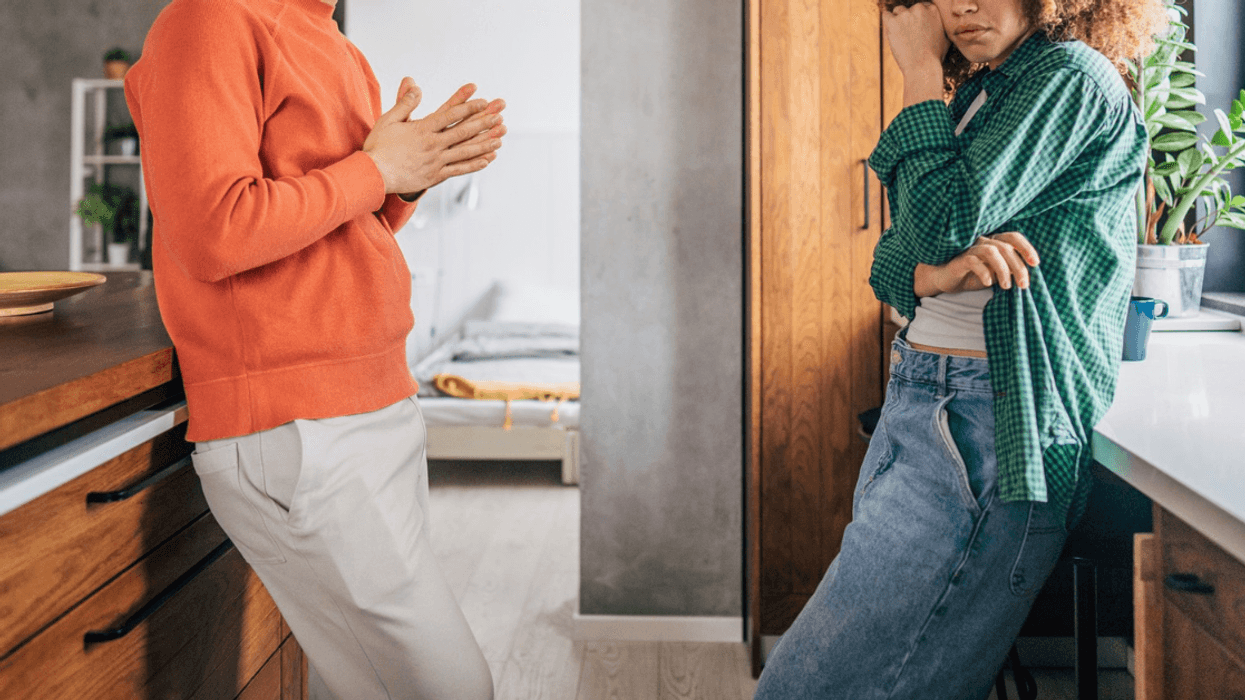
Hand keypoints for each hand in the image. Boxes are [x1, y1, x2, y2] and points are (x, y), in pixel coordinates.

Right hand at [363, 79, 507, 194]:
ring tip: (500, 137)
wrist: (374, 175)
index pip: (450, 115)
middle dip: (483, 123)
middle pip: (463, 132)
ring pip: (465, 151)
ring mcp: (436, 161)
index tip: (484, 101)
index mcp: (422, 129)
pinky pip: (459, 169)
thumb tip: (415, 85)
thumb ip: (404, 103)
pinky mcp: (435, 176)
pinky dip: (474, 164)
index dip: (469, 107)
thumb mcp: (389, 119)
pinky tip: (487, 159)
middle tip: (500, 116)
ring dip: (484, 143)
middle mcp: (433, 144)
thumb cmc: (379, 146)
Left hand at [882, 3, 948, 104]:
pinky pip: (886, 15)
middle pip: (909, 9)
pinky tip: (892, 33)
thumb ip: (940, 24)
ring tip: (901, 37)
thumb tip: (938, 22)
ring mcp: (906, 15)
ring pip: (897, 11)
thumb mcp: (945, 36)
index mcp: (933, 10)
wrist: (923, 67)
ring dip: (898, 21)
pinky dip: (887, 22)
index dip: (918, 20)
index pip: (921, 7)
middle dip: (908, 20)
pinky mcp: (893, 22)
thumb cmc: (934, 56)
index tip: (916, 30)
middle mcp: (920, 8)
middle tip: (909, 36)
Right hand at [914, 232, 1040, 295]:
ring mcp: (970, 249)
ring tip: (1006, 286)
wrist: (945, 280)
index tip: (1035, 263)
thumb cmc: (972, 275)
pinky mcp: (959, 259)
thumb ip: (1008, 270)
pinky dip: (983, 271)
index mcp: (994, 242)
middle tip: (1023, 284)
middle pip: (1005, 247)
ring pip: (991, 251)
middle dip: (1018, 266)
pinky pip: (973, 260)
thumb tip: (1026, 275)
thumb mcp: (994, 274)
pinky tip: (987, 283)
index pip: (1013, 237)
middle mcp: (983, 242)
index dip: (1026, 248)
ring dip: (1003, 269)